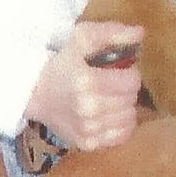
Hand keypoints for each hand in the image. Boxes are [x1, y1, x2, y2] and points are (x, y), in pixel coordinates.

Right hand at [25, 23, 144, 150]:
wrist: (35, 92)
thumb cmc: (61, 62)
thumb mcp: (82, 38)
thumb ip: (112, 32)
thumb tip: (140, 33)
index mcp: (87, 81)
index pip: (132, 82)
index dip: (130, 73)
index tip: (119, 70)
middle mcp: (88, 109)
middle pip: (131, 100)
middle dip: (126, 89)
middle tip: (111, 83)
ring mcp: (88, 129)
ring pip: (129, 118)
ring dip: (124, 107)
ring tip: (108, 98)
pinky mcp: (87, 143)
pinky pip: (121, 136)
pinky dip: (120, 125)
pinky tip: (108, 115)